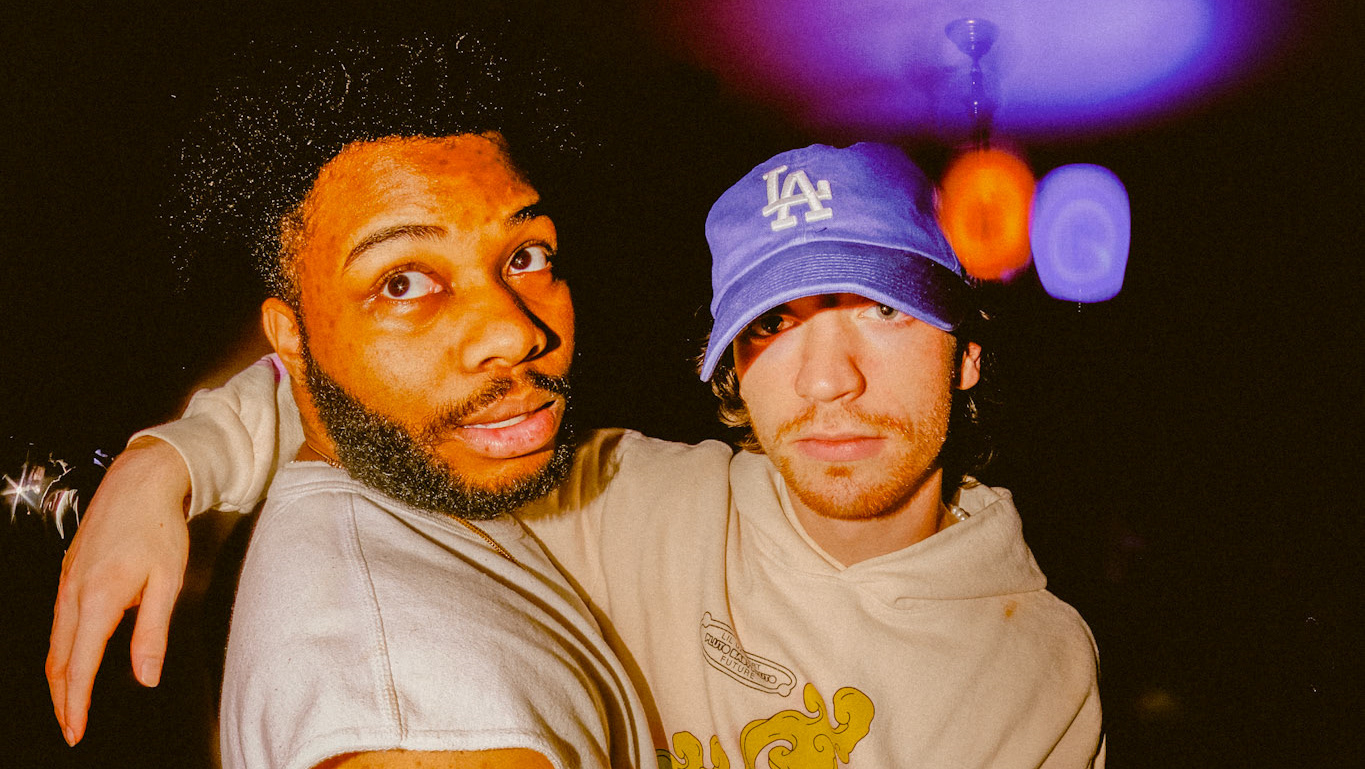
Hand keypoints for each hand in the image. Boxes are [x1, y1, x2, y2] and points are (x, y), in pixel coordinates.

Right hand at [46, 436, 191, 745]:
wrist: (139, 483)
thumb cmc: (159, 528)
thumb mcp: (167, 581)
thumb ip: (153, 632)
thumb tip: (145, 676)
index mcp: (98, 600)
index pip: (80, 665)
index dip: (76, 703)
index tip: (76, 729)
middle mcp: (74, 594)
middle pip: (58, 659)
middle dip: (62, 698)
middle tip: (70, 726)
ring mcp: (67, 582)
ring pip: (55, 641)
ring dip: (59, 675)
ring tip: (69, 702)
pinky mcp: (69, 573)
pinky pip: (59, 621)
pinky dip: (62, 648)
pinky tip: (74, 657)